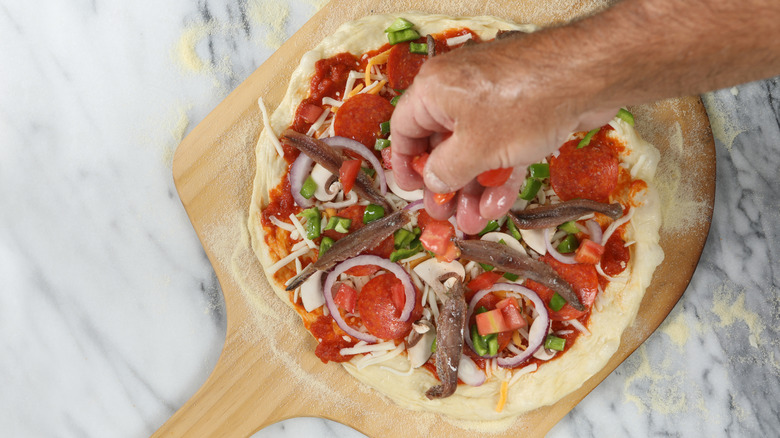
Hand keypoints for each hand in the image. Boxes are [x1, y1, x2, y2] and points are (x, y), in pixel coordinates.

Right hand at [390, 33, 616, 233]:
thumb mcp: (475, 148)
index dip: (405, 163)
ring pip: (474, 151)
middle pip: (441, 145)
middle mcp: (458, 92)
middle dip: (446, 185)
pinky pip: (500, 147)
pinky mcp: (521, 113)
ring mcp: (492, 103)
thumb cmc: (522, 105)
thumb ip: (446, 171)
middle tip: (445, 215)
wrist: (588, 77)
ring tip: (473, 222)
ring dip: (473, 188)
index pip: (405, 129)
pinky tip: (499, 206)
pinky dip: (499, 176)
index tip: (412, 191)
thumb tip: (432, 182)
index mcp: (434, 91)